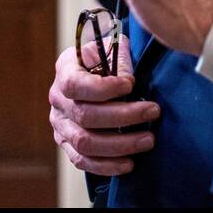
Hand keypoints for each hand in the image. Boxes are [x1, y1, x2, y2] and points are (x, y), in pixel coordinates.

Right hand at [49, 35, 159, 175]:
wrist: (94, 71)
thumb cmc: (107, 58)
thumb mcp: (112, 47)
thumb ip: (119, 58)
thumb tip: (128, 80)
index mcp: (66, 70)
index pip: (76, 84)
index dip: (103, 88)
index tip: (131, 84)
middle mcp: (58, 99)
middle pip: (86, 116)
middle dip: (124, 116)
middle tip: (153, 112)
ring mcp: (60, 124)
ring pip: (85, 142)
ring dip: (120, 144)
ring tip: (148, 140)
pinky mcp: (67, 143)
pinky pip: (82, 161)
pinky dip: (106, 165)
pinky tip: (129, 163)